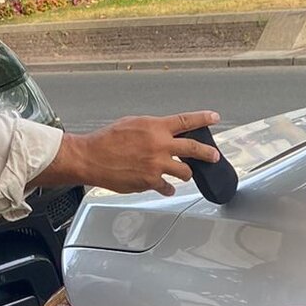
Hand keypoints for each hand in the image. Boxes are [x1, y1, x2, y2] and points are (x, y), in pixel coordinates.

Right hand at [35, 113, 222, 197]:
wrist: (91, 157)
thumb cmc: (107, 140)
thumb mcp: (132, 124)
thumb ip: (152, 129)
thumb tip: (164, 133)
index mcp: (155, 127)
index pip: (186, 121)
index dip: (203, 119)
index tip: (214, 117)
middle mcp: (159, 145)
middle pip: (194, 149)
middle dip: (208, 153)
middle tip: (214, 156)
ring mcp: (156, 165)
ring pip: (185, 172)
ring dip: (186, 173)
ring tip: (184, 174)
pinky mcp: (150, 181)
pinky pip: (167, 187)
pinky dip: (168, 188)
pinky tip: (168, 188)